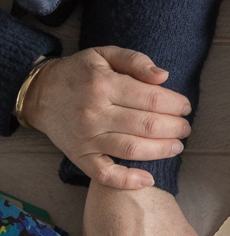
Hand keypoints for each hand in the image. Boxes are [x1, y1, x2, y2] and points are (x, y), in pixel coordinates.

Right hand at [23, 46, 191, 188]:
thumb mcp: (104, 55)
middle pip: (147, 125)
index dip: (175, 104)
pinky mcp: (79, 156)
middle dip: (174, 128)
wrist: (40, 94)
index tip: (185, 107)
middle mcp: (95, 112)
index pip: (151, 99)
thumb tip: (163, 76)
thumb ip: (135, 61)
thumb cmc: (80, 74)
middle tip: (185, 127)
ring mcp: (87, 137)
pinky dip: (128, 180)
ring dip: (162, 150)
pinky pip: (105, 174)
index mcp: (103, 84)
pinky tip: (148, 179)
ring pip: (133, 149)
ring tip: (177, 146)